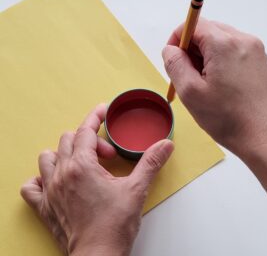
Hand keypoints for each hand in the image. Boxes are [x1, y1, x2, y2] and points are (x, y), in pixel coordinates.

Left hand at [21, 104, 173, 255]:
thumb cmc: (114, 226)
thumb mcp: (136, 190)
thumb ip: (150, 163)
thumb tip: (165, 145)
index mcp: (82, 166)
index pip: (85, 130)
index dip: (95, 117)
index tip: (102, 110)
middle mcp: (62, 174)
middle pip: (68, 140)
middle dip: (89, 141)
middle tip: (107, 155)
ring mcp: (50, 190)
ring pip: (47, 157)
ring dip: (63, 154)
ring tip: (81, 163)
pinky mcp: (45, 207)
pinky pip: (31, 186)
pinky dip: (40, 179)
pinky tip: (54, 181)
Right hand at [162, 19, 266, 192]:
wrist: (265, 136)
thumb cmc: (230, 119)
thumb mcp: (190, 92)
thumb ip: (174, 64)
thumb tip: (170, 50)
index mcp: (224, 44)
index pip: (193, 24)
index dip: (177, 39)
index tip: (173, 57)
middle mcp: (243, 41)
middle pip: (207, 31)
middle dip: (191, 49)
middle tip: (187, 74)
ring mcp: (254, 50)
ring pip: (219, 41)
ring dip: (205, 56)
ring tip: (204, 82)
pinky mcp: (259, 61)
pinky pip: (232, 51)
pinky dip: (220, 61)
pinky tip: (219, 83)